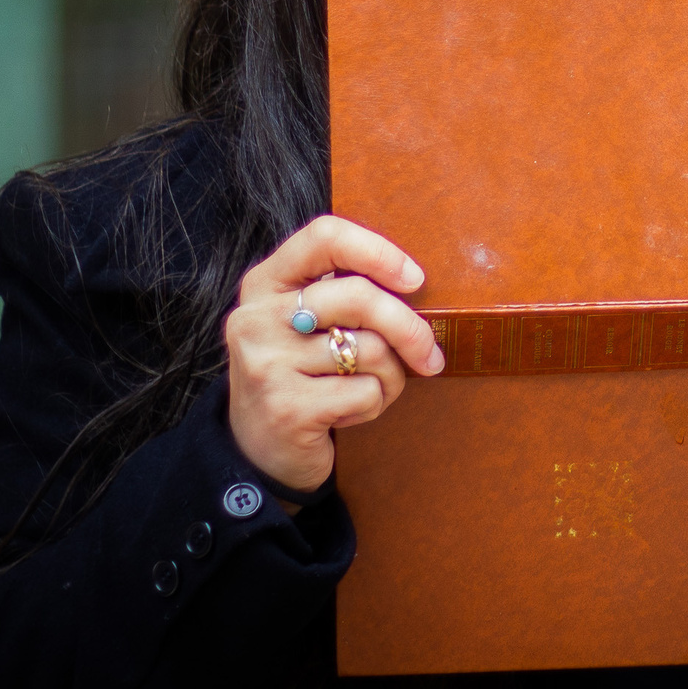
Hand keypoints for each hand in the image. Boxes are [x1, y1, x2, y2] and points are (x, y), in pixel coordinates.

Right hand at [222, 216, 446, 492]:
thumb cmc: (301, 377)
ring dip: (390, 377)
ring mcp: (267, 363)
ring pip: (370, 350)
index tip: (414, 279)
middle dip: (409, 328)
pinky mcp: (286, 407)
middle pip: (359, 296)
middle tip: (430, 356)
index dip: (378, 251)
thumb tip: (416, 284)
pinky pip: (365, 392)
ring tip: (368, 390)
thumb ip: (344, 296)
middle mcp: (257, 318)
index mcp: (265, 284)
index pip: (324, 236)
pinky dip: (374, 405)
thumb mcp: (307, 326)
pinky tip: (347, 414)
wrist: (257, 452)